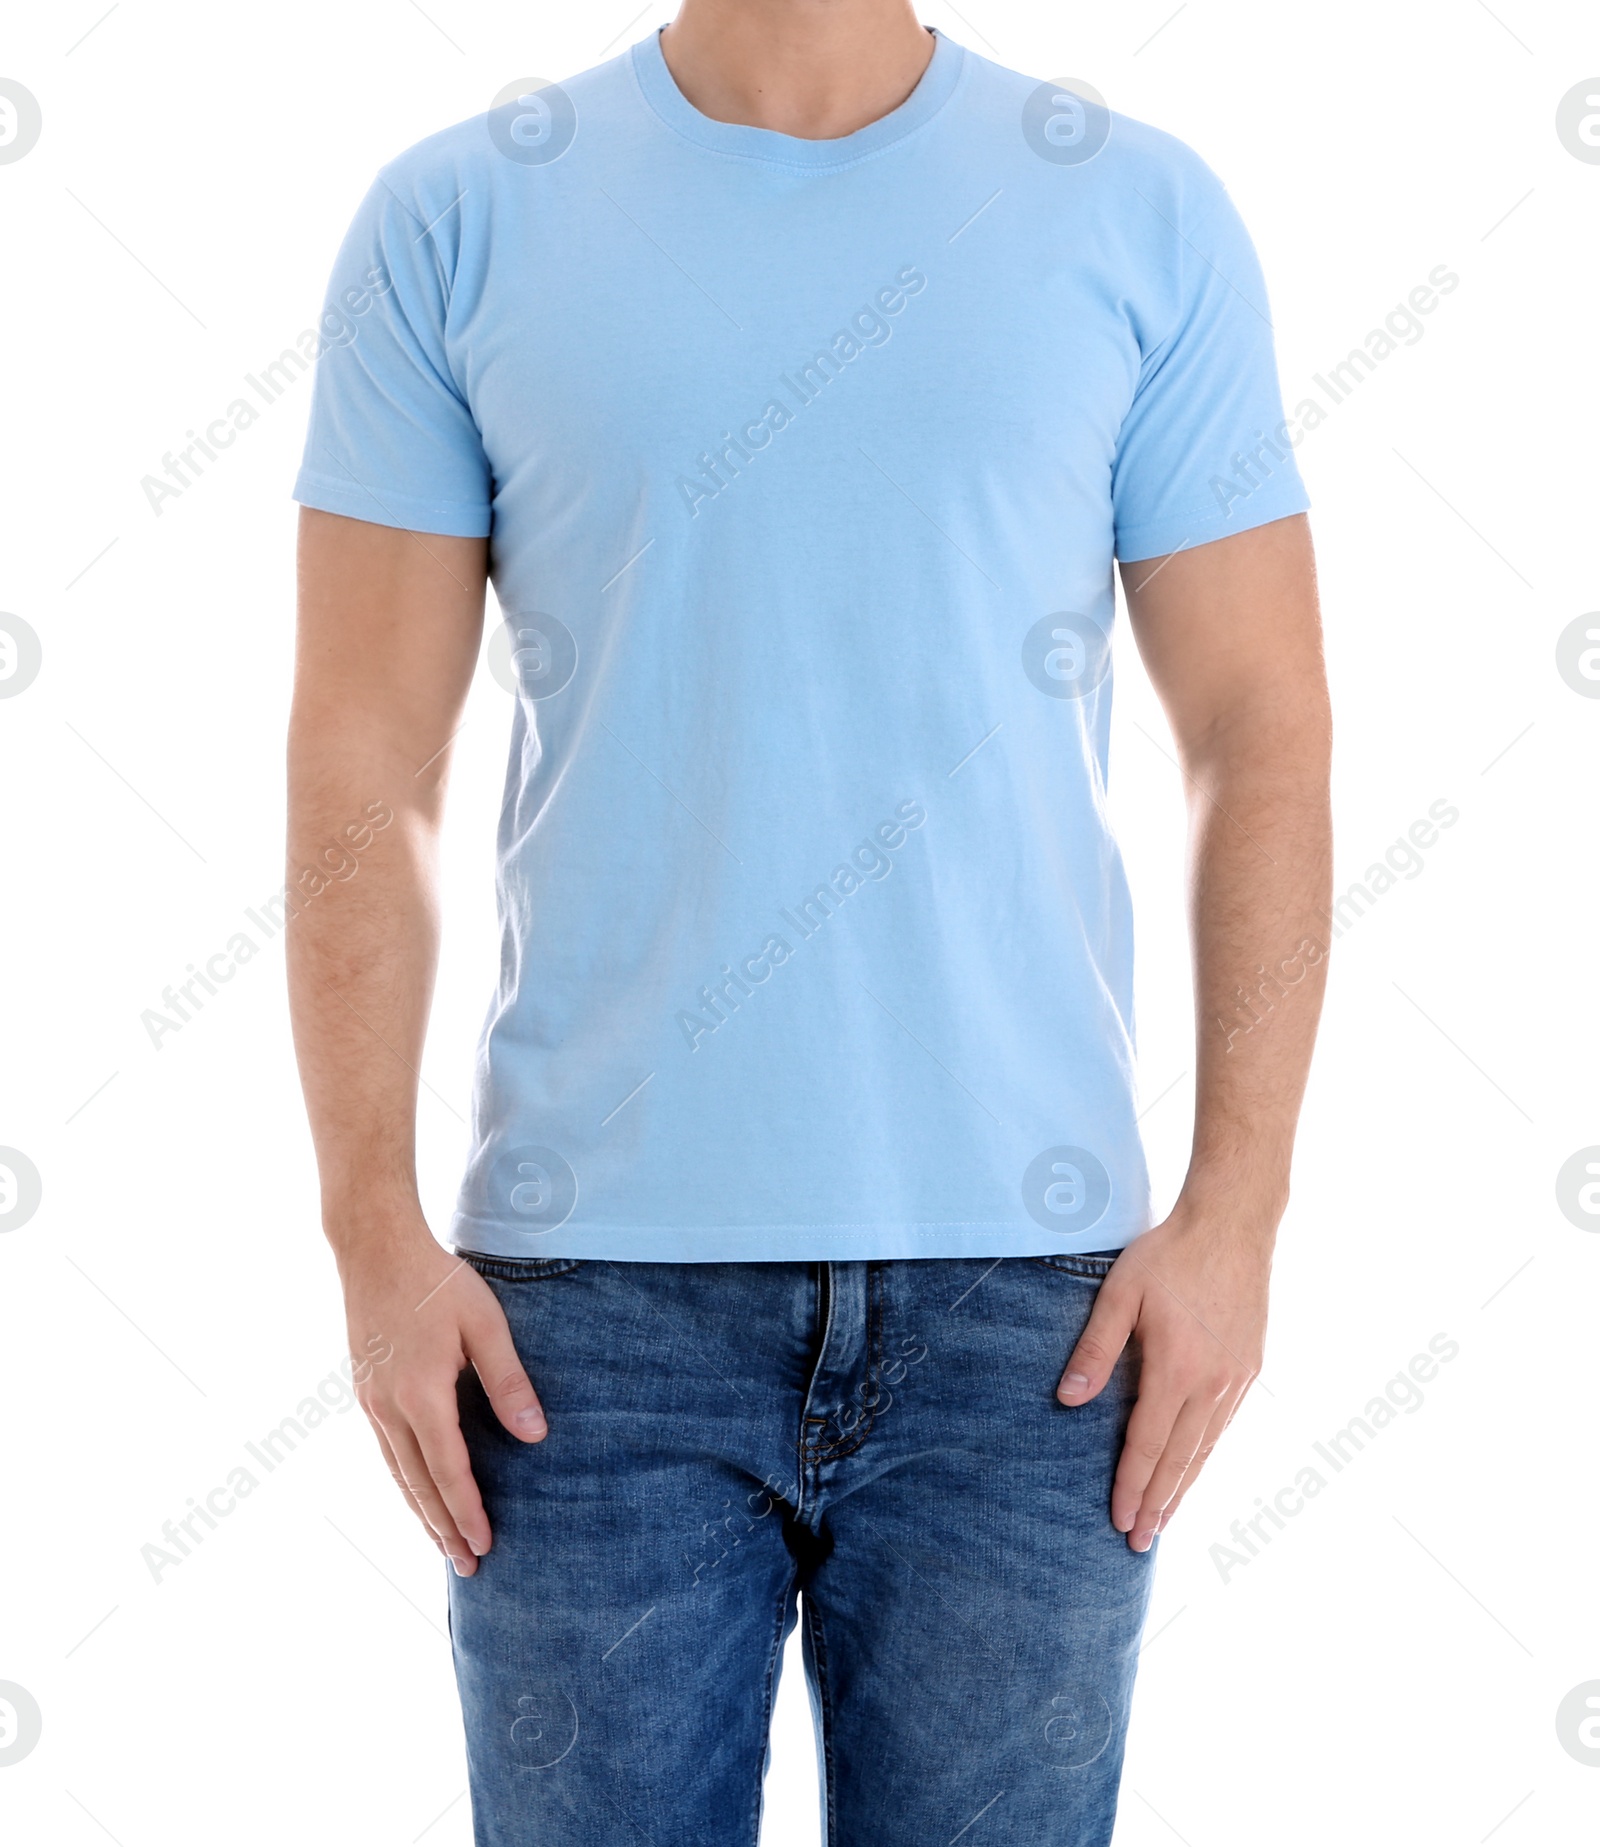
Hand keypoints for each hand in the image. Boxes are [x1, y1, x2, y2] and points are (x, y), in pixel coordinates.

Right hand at [340, 1229, 546, 1575]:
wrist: (374, 1248)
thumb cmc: (437, 1281)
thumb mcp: (486, 1324)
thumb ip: (509, 1382)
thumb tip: (535, 1436)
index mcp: (422, 1394)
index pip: (448, 1471)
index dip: (467, 1512)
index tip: (485, 1546)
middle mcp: (389, 1407)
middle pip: (418, 1485)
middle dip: (444, 1529)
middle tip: (468, 1568)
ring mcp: (371, 1401)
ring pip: (397, 1473)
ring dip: (421, 1513)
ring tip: (443, 1545)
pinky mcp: (364, 1390)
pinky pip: (386, 1451)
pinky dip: (404, 1482)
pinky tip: (417, 1493)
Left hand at [1056, 1213, 1270, 1551]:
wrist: (1233, 1225)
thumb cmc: (1169, 1254)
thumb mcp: (1120, 1294)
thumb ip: (1095, 1349)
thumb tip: (1068, 1401)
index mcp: (1175, 1367)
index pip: (1147, 1443)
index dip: (1132, 1485)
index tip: (1120, 1521)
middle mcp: (1212, 1383)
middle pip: (1180, 1459)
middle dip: (1158, 1503)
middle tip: (1139, 1542)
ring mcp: (1236, 1378)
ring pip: (1206, 1448)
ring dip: (1184, 1487)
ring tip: (1164, 1519)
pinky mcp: (1250, 1368)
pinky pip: (1224, 1426)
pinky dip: (1205, 1455)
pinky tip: (1193, 1469)